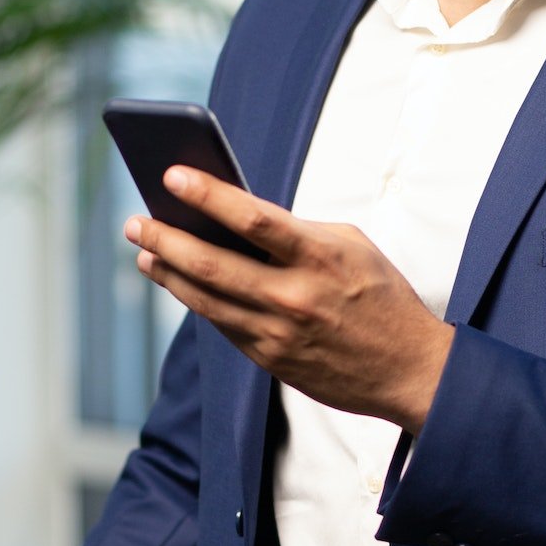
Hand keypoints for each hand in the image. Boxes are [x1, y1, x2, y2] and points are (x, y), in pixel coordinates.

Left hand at [125, 167, 454, 433]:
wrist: (409, 369)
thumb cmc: (381, 295)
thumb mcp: (352, 246)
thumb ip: (297, 230)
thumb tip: (237, 216)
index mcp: (321, 256)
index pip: (253, 218)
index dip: (207, 195)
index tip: (172, 176)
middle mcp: (294, 296)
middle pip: (212, 262)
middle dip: (166, 238)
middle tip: (136, 221)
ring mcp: (278, 332)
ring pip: (205, 299)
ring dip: (168, 272)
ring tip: (144, 252)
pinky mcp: (270, 359)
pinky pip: (222, 324)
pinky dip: (195, 299)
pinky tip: (177, 282)